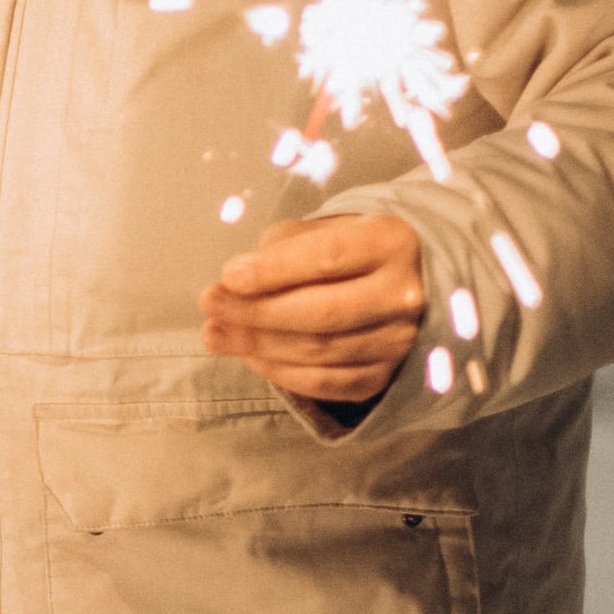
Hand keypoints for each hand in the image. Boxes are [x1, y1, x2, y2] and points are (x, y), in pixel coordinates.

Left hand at [200, 211, 425, 406]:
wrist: (400, 286)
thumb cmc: (346, 252)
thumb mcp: (321, 230)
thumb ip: (282, 247)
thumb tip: (236, 280)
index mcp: (391, 243)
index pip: (328, 258)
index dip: (274, 271)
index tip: (229, 277)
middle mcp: (403, 295)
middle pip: (321, 312)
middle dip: (256, 313)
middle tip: (210, 306)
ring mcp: (398, 341)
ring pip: (319, 352)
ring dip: (258, 346)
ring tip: (216, 334)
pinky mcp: (385, 375)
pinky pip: (326, 383)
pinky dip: (281, 373)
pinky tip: (250, 357)